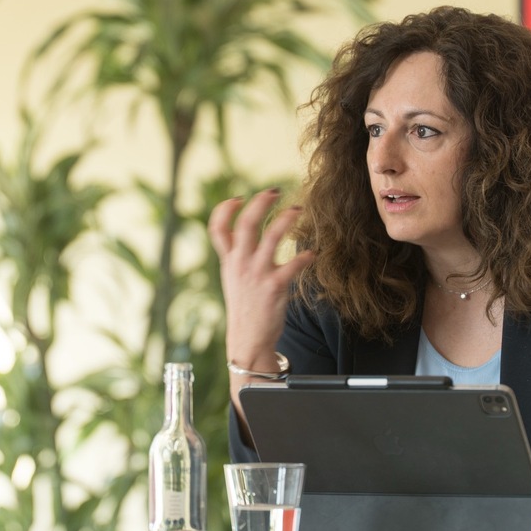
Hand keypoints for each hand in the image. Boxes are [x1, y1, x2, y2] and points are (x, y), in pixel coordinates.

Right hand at [208, 188, 314, 374]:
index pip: (217, 228)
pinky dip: (305, 256)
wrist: (248, 340)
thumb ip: (237, 256)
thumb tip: (245, 234)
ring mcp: (257, 274)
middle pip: (246, 224)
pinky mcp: (275, 286)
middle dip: (260, 203)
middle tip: (274, 191)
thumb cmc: (245, 308)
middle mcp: (240, 264)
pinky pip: (293, 264)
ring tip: (297, 209)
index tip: (237, 198)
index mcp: (228, 261)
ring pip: (271, 236)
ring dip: (285, 219)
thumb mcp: (233, 279)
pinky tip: (313, 253)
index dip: (225, 209)